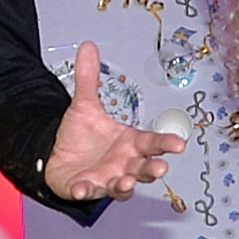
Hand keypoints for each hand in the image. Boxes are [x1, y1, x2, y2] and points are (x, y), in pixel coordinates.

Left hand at [41, 42, 183, 200]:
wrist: (59, 156)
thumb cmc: (81, 136)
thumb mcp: (85, 104)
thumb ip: (88, 78)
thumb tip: (87, 46)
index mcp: (130, 143)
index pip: (153, 143)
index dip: (166, 143)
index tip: (179, 144)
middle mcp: (124, 164)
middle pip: (145, 169)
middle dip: (153, 169)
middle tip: (161, 167)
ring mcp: (107, 179)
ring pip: (123, 186)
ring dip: (126, 185)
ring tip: (127, 182)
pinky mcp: (88, 189)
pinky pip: (89, 192)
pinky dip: (87, 191)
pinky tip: (83, 187)